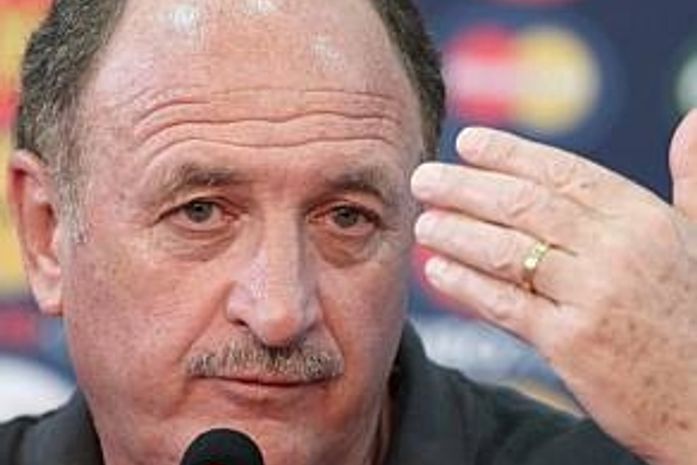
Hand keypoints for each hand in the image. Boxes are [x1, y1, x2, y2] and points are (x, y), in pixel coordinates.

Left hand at [410, 111, 696, 464]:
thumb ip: (691, 180)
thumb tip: (691, 119)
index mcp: (642, 217)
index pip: (561, 171)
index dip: (507, 153)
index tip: (465, 143)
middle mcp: (615, 249)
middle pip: (522, 205)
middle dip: (464, 187)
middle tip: (422, 178)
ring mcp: (591, 296)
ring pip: (506, 251)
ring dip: (455, 232)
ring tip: (422, 222)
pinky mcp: (570, 343)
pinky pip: (504, 304)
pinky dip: (465, 284)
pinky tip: (436, 270)